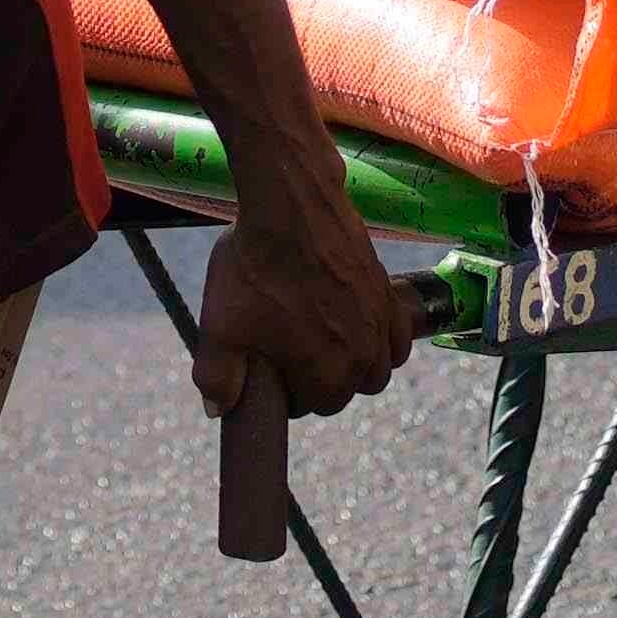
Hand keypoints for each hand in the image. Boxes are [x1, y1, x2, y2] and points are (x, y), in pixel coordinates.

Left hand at [188, 192, 415, 428]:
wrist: (290, 207)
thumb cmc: (255, 269)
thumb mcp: (220, 328)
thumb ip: (217, 378)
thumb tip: (218, 410)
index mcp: (324, 378)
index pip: (307, 406)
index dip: (285, 389)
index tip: (269, 363)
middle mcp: (362, 360)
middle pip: (343, 391)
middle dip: (319, 379)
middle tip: (288, 347)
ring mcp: (380, 327)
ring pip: (375, 371)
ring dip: (354, 367)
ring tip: (323, 340)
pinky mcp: (388, 297)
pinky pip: (399, 340)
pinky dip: (385, 344)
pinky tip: (362, 331)